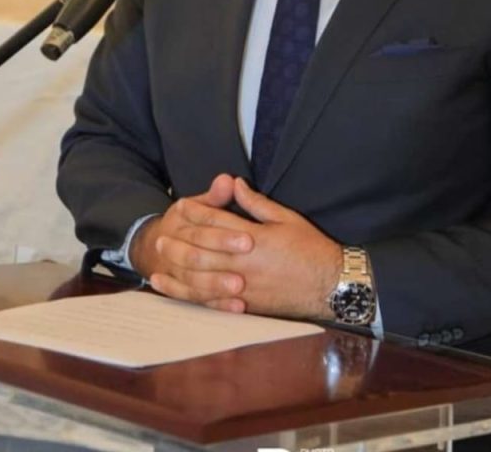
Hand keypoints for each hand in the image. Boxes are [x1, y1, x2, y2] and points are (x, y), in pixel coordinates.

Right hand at [130, 174, 252, 312]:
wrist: (155, 244)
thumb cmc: (187, 220)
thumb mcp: (197, 203)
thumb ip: (215, 195)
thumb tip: (228, 180)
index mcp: (182, 220)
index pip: (205, 228)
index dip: (225, 235)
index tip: (250, 239)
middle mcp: (175, 246)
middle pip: (197, 256)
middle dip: (221, 261)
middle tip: (246, 267)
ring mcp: (176, 271)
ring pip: (194, 281)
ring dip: (216, 286)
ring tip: (240, 289)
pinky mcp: (184, 289)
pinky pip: (197, 300)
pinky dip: (216, 304)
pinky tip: (237, 307)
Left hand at [144, 176, 341, 319]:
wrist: (330, 285)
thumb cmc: (310, 248)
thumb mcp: (286, 218)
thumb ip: (257, 203)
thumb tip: (235, 184)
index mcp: (254, 238)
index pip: (217, 222)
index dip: (197, 213)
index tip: (180, 206)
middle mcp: (244, 263)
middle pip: (202, 250)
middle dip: (180, 242)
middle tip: (160, 236)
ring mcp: (244, 287)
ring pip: (202, 278)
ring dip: (178, 269)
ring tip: (160, 262)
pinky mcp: (246, 306)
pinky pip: (212, 301)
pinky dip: (191, 295)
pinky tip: (176, 290)